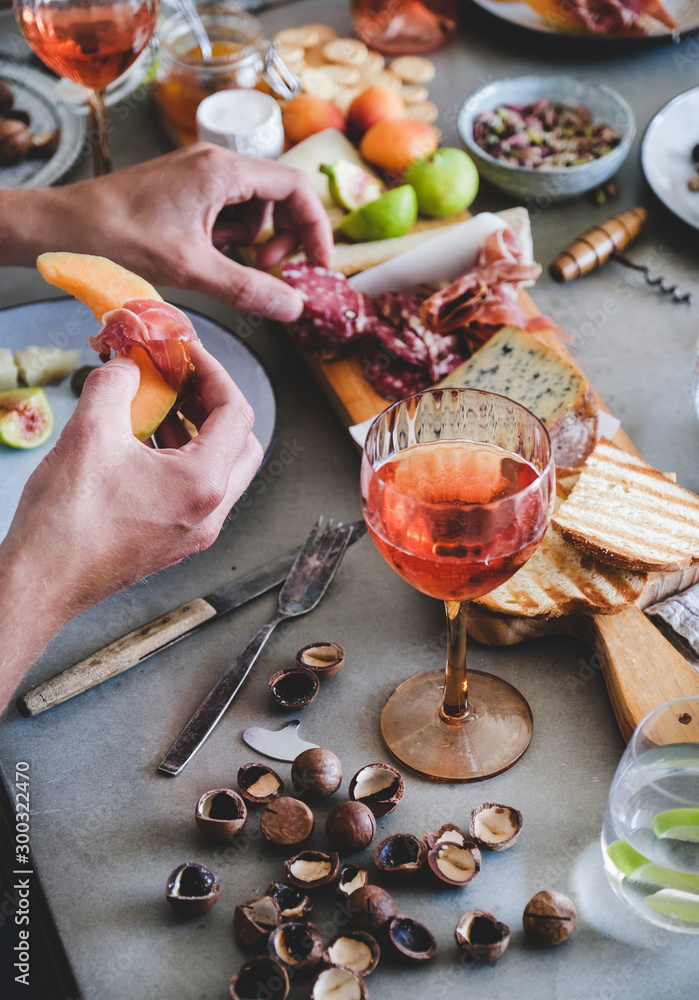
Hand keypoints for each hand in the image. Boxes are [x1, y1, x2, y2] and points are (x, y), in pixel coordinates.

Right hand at [0, 343, 260, 709]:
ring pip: (220, 469)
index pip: (235, 414)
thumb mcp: (88, 432)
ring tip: (159, 404)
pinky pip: (195, 491)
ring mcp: (195, 532)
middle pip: (241, 444)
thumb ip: (115, 383)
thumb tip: (128, 365)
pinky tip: (143, 441)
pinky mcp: (175, 542)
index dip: (214, 373)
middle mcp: (211, 513)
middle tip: (182, 379)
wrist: (40, 584)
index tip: (188, 353)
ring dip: (197, 431)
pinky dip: (181, 459)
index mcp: (203, 484)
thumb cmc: (66, 521)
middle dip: (215, 404)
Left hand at [1, 144, 332, 321]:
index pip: (296, 187)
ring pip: (250, 207)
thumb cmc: (119, 238)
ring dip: (250, 241)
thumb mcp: (192, 270)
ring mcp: (198, 174)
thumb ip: (249, 288)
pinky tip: (203, 257)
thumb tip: (295, 307)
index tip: (318, 264)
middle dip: (282, 237)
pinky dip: (225, 238)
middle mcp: (214, 163)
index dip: (315, 227)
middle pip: (277, 196)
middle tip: (268, 270)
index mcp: (223, 170)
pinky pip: (224, 212)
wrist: (64, 227)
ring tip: (223, 265)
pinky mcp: (183, 190)